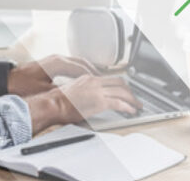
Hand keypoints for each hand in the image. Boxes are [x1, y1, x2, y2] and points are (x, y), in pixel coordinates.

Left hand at [9, 54, 98, 96]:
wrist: (8, 80)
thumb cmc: (23, 85)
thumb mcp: (45, 91)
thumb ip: (61, 92)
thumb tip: (75, 95)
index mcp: (57, 63)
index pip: (81, 67)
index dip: (93, 75)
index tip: (102, 81)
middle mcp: (56, 59)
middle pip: (80, 62)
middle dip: (93, 70)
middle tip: (103, 79)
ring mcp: (53, 60)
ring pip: (75, 62)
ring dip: (85, 69)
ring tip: (96, 78)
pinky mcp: (49, 64)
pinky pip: (69, 64)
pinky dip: (77, 70)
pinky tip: (80, 78)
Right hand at [25, 75, 142, 132]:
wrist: (52, 104)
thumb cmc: (57, 101)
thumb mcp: (72, 90)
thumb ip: (83, 91)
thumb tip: (87, 98)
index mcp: (87, 78)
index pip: (109, 78)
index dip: (120, 85)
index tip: (125, 91)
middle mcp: (94, 82)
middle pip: (120, 83)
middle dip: (130, 91)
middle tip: (135, 98)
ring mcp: (98, 91)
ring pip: (123, 92)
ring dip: (132, 100)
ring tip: (136, 106)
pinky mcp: (100, 102)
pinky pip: (120, 104)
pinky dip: (128, 107)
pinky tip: (130, 111)